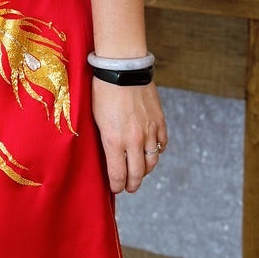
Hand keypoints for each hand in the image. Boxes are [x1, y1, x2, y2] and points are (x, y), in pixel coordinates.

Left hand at [92, 79, 167, 194]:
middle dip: (132, 184)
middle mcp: (134, 140)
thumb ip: (106, 139)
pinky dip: (157, 151)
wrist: (122, 68)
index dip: (117, 185)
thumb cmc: (103, 91)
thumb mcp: (96, 119)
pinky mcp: (159, 121)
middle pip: (137, 173)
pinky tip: (152, 152)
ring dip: (146, 171)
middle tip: (129, 188)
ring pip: (152, 161)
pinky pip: (162, 143)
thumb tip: (109, 154)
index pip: (118, 175)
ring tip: (140, 173)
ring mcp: (149, 131)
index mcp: (114, 141)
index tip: (115, 189)